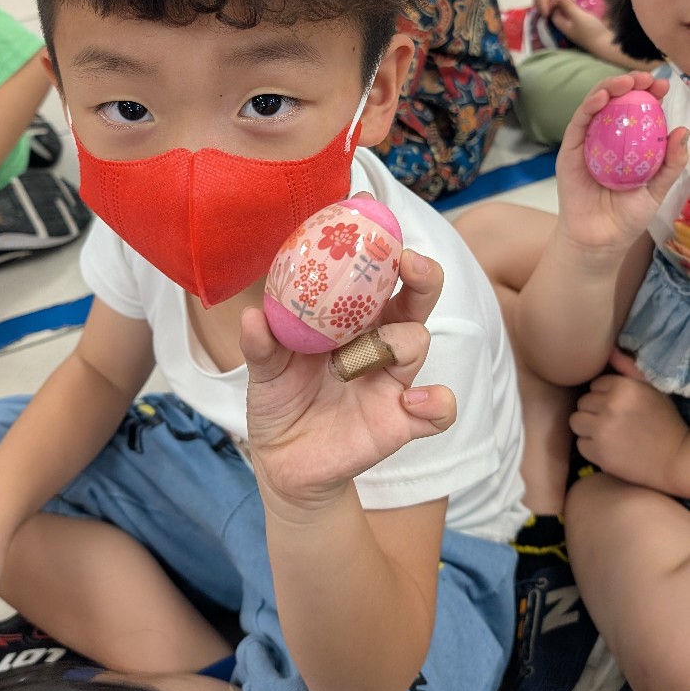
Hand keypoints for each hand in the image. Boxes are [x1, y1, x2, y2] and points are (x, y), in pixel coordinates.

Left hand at [241, 247, 455, 513]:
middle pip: (415, 300)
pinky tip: (412, 403)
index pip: (377, 277)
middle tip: (410, 264)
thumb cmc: (280, 401)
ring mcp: (392, 380)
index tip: (378, 228)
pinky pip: (438, 410)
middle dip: (422, 277)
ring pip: (418, 343)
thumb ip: (261, 345)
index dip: (383, 251)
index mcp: (348, 319)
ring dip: (402, 340)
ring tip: (370, 354)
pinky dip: (437, 403)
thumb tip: (252, 316)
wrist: (283, 462)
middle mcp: (377, 342)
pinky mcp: (401, 421)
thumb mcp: (264, 371)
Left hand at [549, 0, 614, 55]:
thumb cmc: (590, 31)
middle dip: (565, 4)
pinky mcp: (586, 29)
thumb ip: (567, 6)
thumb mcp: (578, 16)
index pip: (554, 13)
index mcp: (562, 26)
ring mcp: (577, 29)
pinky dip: (582, 11)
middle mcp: (568, 28)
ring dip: (574, 7)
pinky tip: (589, 5)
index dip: (556, 3)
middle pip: (563, 14)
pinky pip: (581, 17)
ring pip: (572, 15)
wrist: (605, 44)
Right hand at [555, 72, 687, 254]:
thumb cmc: (627, 217)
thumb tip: (683, 131)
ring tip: (626, 81)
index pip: (639, 113)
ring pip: (595, 106)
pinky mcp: (569, 151)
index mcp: (629, 144)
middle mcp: (606, 138)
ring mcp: (586, 142)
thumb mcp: (657, 189)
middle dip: (631, 84)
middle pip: (617, 103)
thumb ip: (671, 164)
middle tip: (647, 79)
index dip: (650, 96)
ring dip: (609, 87)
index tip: (663, 86)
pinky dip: (589, 105)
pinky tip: (602, 97)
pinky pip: (578, 123)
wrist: (600, 240)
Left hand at [570, 348, 689, 492]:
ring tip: (606, 433)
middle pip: (582, 402)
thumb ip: (628, 368)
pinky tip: (608, 448)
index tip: (619, 407)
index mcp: (623, 387)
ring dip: (588, 427)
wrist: (675, 459)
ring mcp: (601, 430)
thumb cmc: (664, 422)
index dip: (606, 396)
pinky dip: (591, 447)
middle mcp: (609, 406)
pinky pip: (580, 444)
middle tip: (613, 421)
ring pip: (575, 421)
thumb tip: (609, 350)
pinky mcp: (598, 453)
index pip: (595, 385)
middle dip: (595, 411)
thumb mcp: (651, 389)